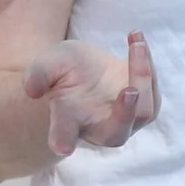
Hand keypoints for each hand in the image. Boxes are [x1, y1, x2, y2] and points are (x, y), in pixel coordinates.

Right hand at [23, 31, 157, 155]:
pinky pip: (152, 90)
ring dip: (143, 77)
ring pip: (142, 111)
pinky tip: (135, 38)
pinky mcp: (144, 104)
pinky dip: (148, 64)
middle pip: (115, 134)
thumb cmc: (61, 70)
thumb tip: (32, 89)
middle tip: (129, 91)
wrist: (84, 68)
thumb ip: (38, 75)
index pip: (64, 136)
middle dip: (125, 115)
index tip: (63, 147)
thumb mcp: (47, 64)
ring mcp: (124, 119)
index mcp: (68, 121)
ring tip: (137, 46)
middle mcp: (97, 126)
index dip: (63, 141)